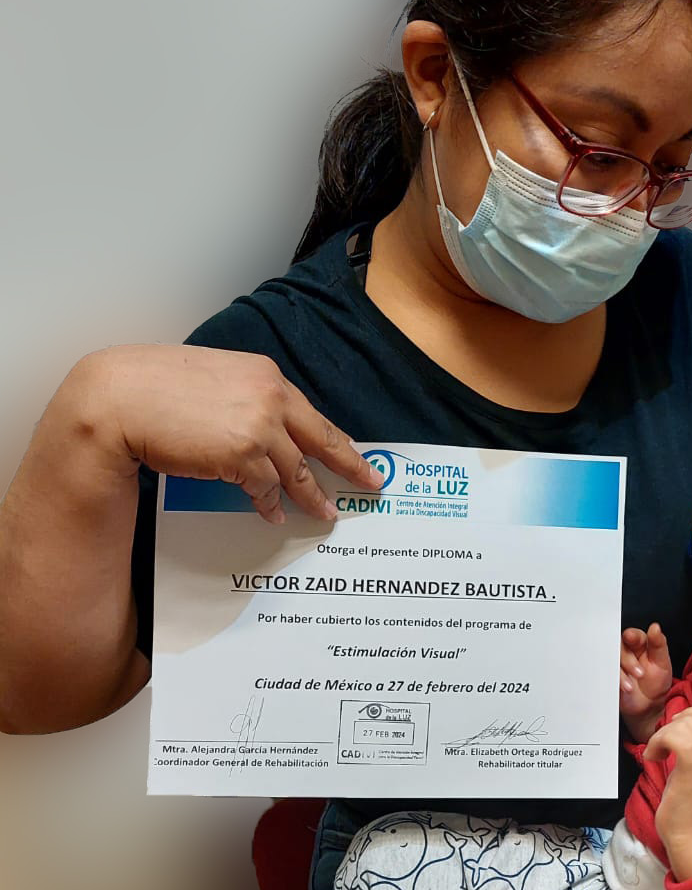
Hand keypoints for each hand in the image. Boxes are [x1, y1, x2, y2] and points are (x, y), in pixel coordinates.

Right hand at [75, 345, 383, 521]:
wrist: (122, 398)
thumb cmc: (155, 386)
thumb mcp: (213, 379)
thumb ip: (245, 398)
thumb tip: (263, 424)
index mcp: (265, 375)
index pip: (310, 413)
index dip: (335, 438)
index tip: (355, 452)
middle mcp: (270, 398)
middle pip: (321, 440)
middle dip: (350, 466)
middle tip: (371, 483)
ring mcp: (259, 427)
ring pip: (296, 471)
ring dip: (309, 496)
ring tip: (322, 513)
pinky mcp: (242, 456)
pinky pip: (266, 488)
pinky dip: (270, 504)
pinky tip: (273, 514)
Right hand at [619, 622, 672, 742]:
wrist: (649, 706)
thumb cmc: (656, 682)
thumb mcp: (662, 662)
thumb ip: (659, 644)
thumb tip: (655, 627)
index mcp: (639, 644)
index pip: (632, 635)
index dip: (631, 636)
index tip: (631, 637)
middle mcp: (625, 653)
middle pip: (618, 648)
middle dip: (627, 660)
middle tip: (640, 673)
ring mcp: (616, 666)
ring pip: (610, 662)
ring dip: (620, 674)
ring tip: (631, 686)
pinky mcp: (609, 678)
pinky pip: (604, 676)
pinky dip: (613, 681)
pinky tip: (623, 688)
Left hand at [643, 705, 691, 874]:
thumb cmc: (689, 808)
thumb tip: (676, 728)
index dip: (688, 715)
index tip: (672, 731)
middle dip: (670, 726)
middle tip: (660, 747)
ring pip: (685, 727)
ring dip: (662, 735)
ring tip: (656, 753)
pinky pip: (678, 741)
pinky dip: (660, 742)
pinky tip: (653, 757)